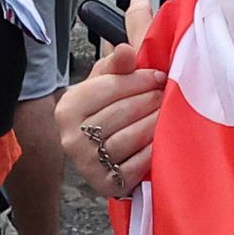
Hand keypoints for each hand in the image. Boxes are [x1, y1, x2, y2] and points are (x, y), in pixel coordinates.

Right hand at [60, 43, 166, 198]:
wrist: (99, 154)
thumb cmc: (105, 111)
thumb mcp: (104, 83)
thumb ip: (116, 65)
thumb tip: (126, 50)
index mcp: (67, 108)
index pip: (108, 87)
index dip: (138, 79)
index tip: (159, 76)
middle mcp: (71, 137)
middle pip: (120, 112)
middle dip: (148, 101)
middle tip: (166, 95)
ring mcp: (86, 164)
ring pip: (129, 138)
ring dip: (153, 124)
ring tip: (166, 114)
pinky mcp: (105, 184)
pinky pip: (136, 164)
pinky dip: (152, 151)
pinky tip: (161, 140)